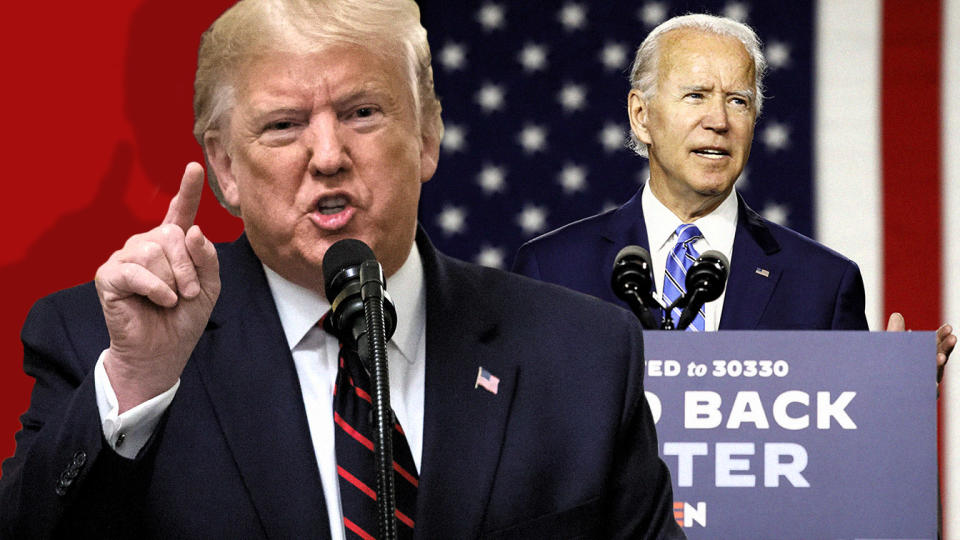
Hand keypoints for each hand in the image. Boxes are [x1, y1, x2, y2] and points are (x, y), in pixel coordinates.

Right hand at [95, 163, 219, 411]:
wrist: (163, 352)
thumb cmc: (184, 319)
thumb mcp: (209, 287)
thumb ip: (206, 258)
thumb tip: (192, 231)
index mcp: (172, 245)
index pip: (180, 211)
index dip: (188, 189)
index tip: (194, 167)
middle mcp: (147, 244)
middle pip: (171, 234)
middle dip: (187, 266)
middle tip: (189, 292)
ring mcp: (126, 258)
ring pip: (153, 251)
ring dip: (172, 281)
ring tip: (173, 300)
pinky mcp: (109, 276)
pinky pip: (136, 271)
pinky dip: (156, 289)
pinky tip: (161, 301)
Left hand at [886, 313, 955, 395]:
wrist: (878, 385)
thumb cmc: (887, 364)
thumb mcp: (891, 346)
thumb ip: (894, 332)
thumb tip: (896, 315)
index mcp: (925, 354)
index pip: (936, 343)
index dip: (942, 336)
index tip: (948, 327)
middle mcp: (928, 367)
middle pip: (940, 356)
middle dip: (946, 347)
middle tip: (953, 338)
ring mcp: (926, 380)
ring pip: (935, 372)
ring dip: (938, 365)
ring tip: (940, 357)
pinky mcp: (921, 393)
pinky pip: (927, 391)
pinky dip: (930, 387)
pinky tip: (932, 385)